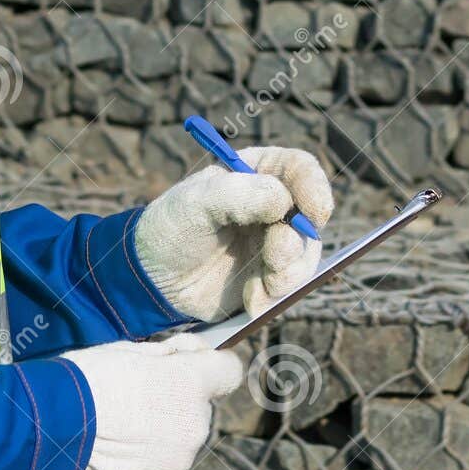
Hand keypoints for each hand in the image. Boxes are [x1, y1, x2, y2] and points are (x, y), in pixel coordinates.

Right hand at [60, 335, 241, 469]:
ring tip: (114, 433)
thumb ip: (170, 354)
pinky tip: (108, 458)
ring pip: (175, 447)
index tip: (194, 366)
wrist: (52, 429)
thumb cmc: (87, 380)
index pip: (228, 371)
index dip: (211, 367)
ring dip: (156, 440)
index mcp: (191, 385)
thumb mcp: (129, 349)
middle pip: (196, 413)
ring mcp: (175, 466)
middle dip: (174, 406)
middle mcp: (194, 428)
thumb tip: (190, 354)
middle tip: (133, 402)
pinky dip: (136, 469)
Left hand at [133, 144, 332, 322]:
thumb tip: (282, 200)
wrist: (154, 279)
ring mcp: (273, 241)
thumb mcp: (194, 202)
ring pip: (306, 255)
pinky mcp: (269, 275)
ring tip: (262, 288)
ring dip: (289, 274)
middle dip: (296, 243)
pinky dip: (275, 295)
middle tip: (274, 258)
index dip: (314, 187)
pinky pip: (290, 286)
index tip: (315, 213)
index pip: (299, 169)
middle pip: (310, 217)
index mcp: (255, 172)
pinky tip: (250, 300)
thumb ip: (237, 194)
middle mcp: (272, 205)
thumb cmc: (171, 227)